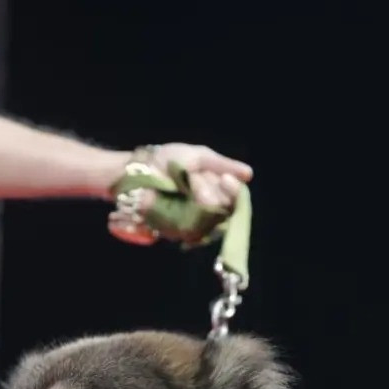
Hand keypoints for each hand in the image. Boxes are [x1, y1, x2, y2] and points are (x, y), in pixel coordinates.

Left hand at [103, 143, 251, 245]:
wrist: (139, 170)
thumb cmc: (167, 161)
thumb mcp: (199, 157)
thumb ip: (223, 165)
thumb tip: (249, 175)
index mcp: (213, 191)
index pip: (233, 199)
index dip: (233, 191)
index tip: (227, 180)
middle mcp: (206, 210)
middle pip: (224, 209)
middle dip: (211, 190)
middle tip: (195, 178)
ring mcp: (192, 222)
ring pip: (210, 216)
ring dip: (199, 195)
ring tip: (184, 184)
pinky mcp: (177, 231)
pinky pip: (193, 227)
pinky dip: (186, 208)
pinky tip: (179, 197)